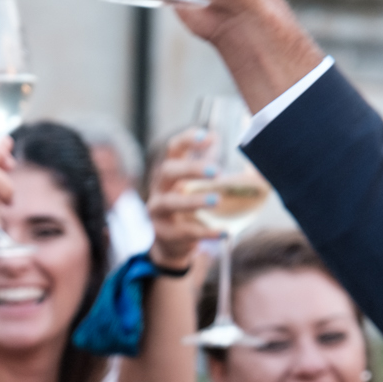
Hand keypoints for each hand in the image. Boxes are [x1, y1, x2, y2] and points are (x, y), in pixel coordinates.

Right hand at [147, 128, 215, 268]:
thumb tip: (217, 139)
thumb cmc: (186, 208)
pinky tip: (224, 233)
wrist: (170, 245)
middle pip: (167, 171)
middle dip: (191, 168)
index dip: (187, 140)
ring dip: (194, 200)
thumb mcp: (195, 186)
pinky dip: (206, 232)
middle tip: (216, 171)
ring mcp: (158, 212)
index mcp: (170, 173)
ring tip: (217, 200)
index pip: (173, 149)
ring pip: (171, 203)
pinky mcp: (164, 234)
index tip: (207, 136)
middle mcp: (159, 189)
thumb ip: (206, 164)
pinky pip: (185, 232)